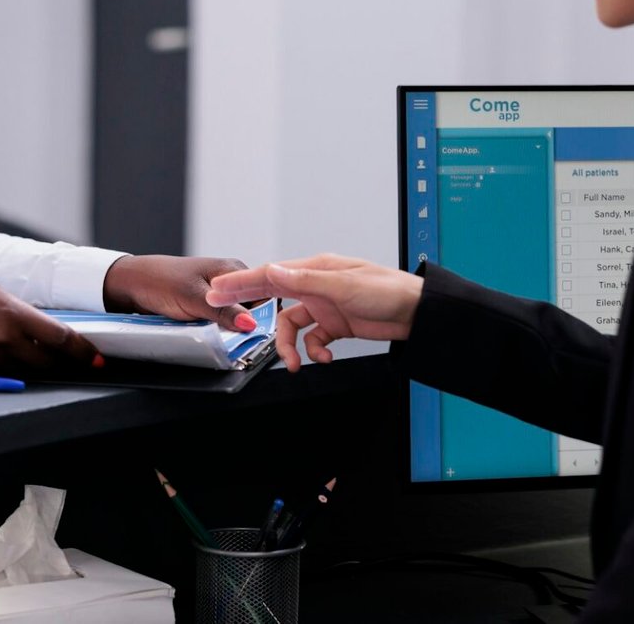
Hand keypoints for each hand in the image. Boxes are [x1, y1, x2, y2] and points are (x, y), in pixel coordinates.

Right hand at [0, 272, 100, 373]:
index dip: (83, 352)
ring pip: (24, 372)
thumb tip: (36, 325)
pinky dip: (7, 371)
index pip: (60, 339)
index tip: (97, 359)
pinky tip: (1, 360)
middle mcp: (3, 340)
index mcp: (12, 313)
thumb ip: (15, 310)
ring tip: (34, 360)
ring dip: (33, 368)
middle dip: (63, 364)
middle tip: (72, 363)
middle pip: (48, 363)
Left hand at [103, 255, 258, 332]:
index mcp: (232, 271)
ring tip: (229, 342)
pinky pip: (220, 323)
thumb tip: (250, 324)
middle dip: (248, 327)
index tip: (261, 336)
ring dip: (232, 332)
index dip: (265, 316)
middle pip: (251, 310)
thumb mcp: (194, 298)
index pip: (263, 295)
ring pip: (235, 319)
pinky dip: (219, 332)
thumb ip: (223, 311)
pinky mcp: (205, 308)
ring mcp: (217, 296)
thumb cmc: (161, 281)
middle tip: (243, 343)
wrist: (132, 284)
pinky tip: (216, 339)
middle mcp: (228, 283)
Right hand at [205, 254, 424, 370]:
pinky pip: (312, 341)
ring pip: (292, 327)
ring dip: (291, 347)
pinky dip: (314, 352)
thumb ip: (304, 281)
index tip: (216, 290)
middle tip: (225, 313)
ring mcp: (325, 306)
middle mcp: (316, 286)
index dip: (240, 283)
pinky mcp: (336, 325)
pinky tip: (324, 358)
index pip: (270, 275)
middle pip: (274, 297)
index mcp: (315, 269)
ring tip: (295, 363)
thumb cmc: (388, 291)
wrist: (417, 314)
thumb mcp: (343, 285)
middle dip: (250, 307)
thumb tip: (272, 271)